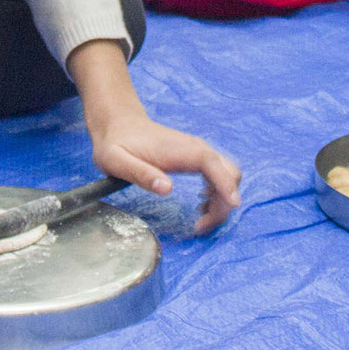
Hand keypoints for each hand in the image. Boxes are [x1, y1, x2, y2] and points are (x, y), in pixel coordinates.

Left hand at [87, 106, 241, 231]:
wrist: (119, 124)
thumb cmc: (116, 143)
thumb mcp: (117, 161)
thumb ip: (141, 174)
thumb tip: (167, 189)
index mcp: (182, 150)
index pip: (214, 166)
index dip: (226, 186)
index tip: (231, 206)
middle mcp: (196, 148)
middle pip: (229, 173)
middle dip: (224, 202)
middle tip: (201, 225)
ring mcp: (198, 151)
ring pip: (228, 175)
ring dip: (222, 199)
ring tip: (200, 219)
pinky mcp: (196, 156)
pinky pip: (219, 175)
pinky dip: (218, 192)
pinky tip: (202, 204)